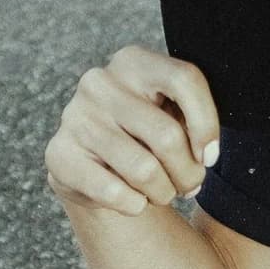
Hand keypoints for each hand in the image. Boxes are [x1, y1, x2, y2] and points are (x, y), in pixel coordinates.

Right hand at [44, 43, 221, 217]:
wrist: (96, 167)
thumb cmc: (146, 138)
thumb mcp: (174, 116)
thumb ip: (195, 122)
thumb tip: (206, 155)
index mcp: (133, 62)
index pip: (184, 80)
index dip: (207, 125)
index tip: (210, 156)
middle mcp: (100, 83)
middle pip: (168, 136)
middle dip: (188, 173)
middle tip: (187, 184)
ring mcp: (75, 117)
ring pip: (145, 171)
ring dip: (163, 193)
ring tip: (160, 192)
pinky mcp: (59, 155)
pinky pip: (116, 193)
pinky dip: (135, 206)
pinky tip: (133, 199)